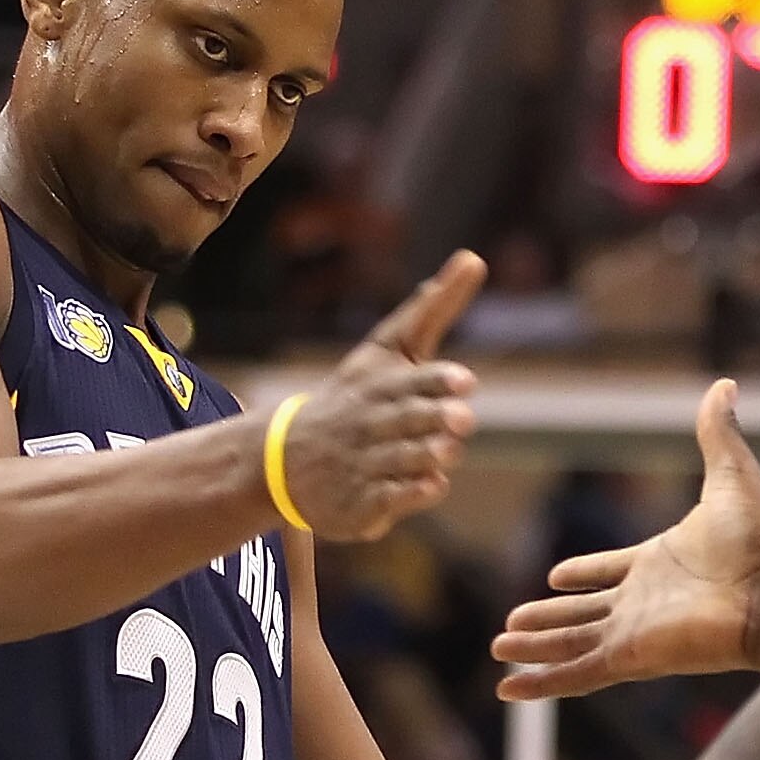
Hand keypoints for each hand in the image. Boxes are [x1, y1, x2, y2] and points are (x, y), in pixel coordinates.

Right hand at [278, 251, 485, 542]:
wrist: (286, 459)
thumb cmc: (355, 395)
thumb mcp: (388, 350)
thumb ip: (432, 309)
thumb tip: (474, 257)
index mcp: (381, 383)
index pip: (412, 379)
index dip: (438, 381)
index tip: (464, 381)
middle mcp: (372, 422)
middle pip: (409, 419)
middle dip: (434, 417)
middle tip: (462, 418)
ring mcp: (365, 463)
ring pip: (404, 458)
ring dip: (427, 454)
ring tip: (446, 450)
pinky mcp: (363, 502)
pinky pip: (391, 498)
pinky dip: (412, 492)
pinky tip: (431, 484)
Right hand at [492, 379, 759, 697]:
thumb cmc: (757, 540)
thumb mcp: (730, 473)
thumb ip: (717, 433)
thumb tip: (724, 385)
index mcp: (659, 563)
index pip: (610, 571)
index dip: (584, 573)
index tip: (555, 577)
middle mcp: (642, 601)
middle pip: (582, 613)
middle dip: (548, 618)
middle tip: (512, 622)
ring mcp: (633, 632)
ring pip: (571, 642)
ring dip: (535, 647)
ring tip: (500, 647)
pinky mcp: (630, 656)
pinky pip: (575, 672)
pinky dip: (541, 681)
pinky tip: (508, 688)